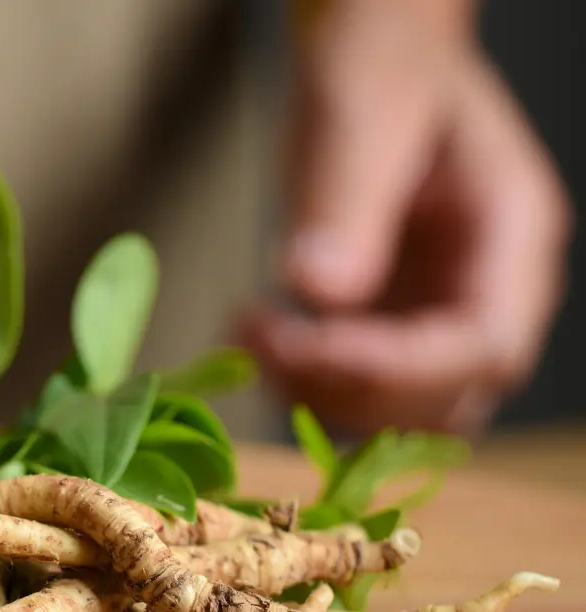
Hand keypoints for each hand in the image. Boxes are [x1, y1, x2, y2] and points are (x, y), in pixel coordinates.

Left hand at [239, 0, 571, 437]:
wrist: (374, 60)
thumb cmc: (380, 67)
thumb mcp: (361, 111)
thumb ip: (345, 199)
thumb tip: (318, 289)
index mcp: (510, 232)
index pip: (481, 342)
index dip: (396, 366)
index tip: (306, 346)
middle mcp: (489, 288)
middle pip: (443, 394)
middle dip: (346, 384)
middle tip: (259, 338)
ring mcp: (441, 314)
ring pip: (395, 406)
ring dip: (314, 390)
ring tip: (247, 331)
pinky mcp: (392, 325)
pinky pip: (355, 383)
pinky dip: (300, 376)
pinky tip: (252, 331)